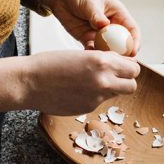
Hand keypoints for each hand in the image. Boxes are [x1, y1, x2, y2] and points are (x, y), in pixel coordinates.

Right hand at [0, 51, 139, 115]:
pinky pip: (100, 102)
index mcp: (102, 62)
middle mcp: (103, 81)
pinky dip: (94, 97)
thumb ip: (103, 61)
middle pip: (132, 85)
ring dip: (111, 89)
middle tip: (115, 76)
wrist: (29, 82)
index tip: (123, 66)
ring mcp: (96, 98)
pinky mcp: (87, 108)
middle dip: (126, 81)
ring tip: (93, 82)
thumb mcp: (82, 54)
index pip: (133, 68)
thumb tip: (118, 65)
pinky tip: (78, 90)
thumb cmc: (50, 64)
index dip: (129, 67)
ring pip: (117, 95)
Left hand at [42, 0, 141, 55]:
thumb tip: (105, 26)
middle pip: (122, 44)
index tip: (133, 52)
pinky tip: (88, 54)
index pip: (132, 30)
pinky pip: (92, 50)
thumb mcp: (90, 3)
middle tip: (118, 61)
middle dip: (122, 54)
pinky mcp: (86, 39)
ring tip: (101, 58)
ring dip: (106, 55)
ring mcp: (99, 34)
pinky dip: (92, 54)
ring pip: (108, 49)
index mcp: (118, 14)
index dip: (135, 41)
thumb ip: (97, 16)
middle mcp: (111, 26)